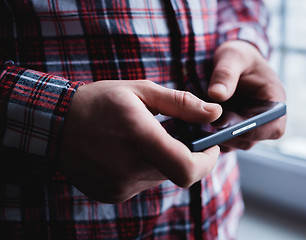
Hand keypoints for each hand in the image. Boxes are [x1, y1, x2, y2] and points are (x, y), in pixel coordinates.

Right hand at [59, 80, 221, 202]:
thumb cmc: (99, 102)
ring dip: (163, 161)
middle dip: (185, 154)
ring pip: (160, 177)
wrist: (54, 125)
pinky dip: (144, 169)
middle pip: (178, 172)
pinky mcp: (112, 194)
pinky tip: (128, 152)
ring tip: (144, 140)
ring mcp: (119, 185)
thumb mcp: (141, 91)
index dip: (208, 161)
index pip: (187, 168)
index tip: (212, 147)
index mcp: (138, 136)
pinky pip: (142, 184)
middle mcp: (129, 167)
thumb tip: (214, 113)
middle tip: (173, 134)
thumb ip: (181, 103)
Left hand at [208, 40, 285, 150]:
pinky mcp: (233, 129)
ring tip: (198, 128)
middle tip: (206, 127)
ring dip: (219, 139)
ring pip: (236, 143)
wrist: (229, 62)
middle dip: (230, 136)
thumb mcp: (231, 56)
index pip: (274, 126)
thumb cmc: (236, 56)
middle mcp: (264, 118)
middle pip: (252, 139)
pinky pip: (224, 141)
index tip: (227, 124)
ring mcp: (248, 126)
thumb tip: (217, 95)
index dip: (253, 131)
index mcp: (274, 100)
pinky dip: (212, 138)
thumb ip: (225, 73)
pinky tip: (197, 130)